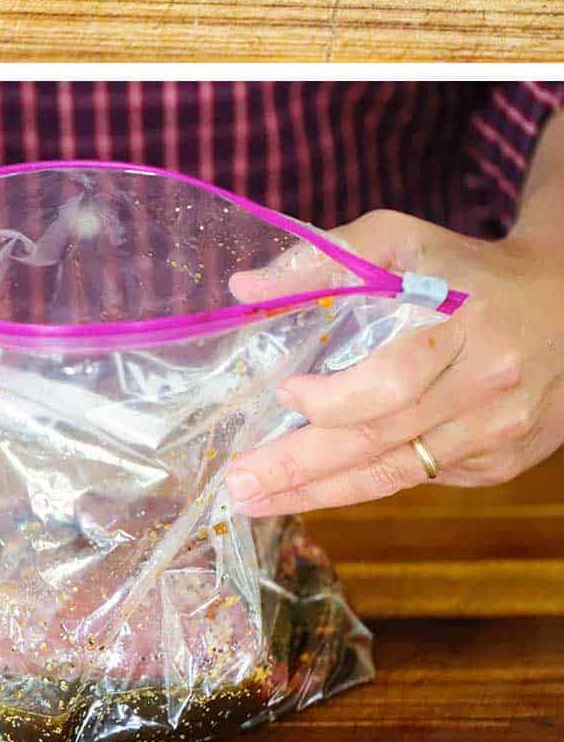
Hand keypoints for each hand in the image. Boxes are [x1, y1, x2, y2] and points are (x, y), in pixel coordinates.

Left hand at [223, 210, 563, 515]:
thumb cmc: (469, 268)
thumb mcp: (403, 240)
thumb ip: (326, 258)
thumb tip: (245, 287)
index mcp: (469, 329)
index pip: (394, 381)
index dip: (334, 398)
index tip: (284, 391)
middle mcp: (488, 391)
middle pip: (385, 441)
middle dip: (303, 468)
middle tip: (239, 484)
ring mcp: (499, 435)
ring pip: (399, 474)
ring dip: (323, 492)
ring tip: (259, 501)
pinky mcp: (502, 461)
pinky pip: (423, 476)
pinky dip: (369, 479)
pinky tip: (322, 481)